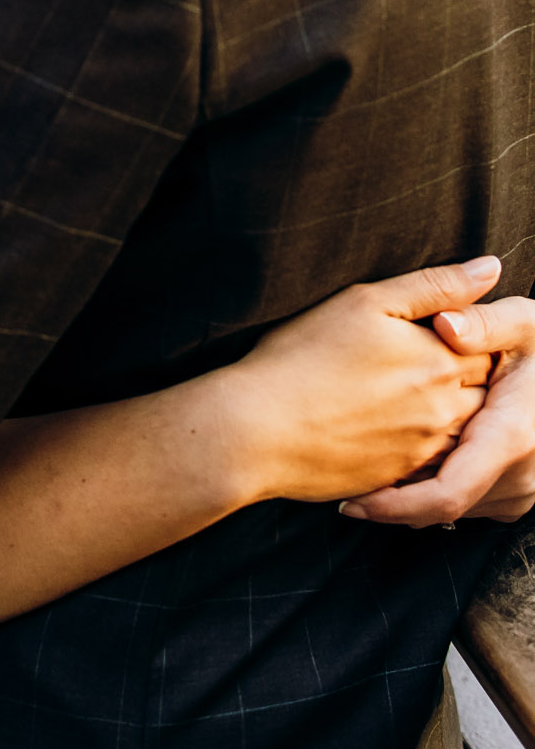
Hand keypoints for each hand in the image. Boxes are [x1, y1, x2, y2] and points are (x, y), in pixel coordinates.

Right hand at [221, 257, 500, 505]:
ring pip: (462, 430)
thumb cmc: (302, 357)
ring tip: (400, 395)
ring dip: (446, 411)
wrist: (257, 430)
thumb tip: (491, 268)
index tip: (441, 330)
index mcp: (440, 360)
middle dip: (465, 375)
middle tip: (418, 361)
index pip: (487, 345)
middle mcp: (443, 409)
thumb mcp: (365, 302)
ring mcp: (423, 449)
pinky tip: (385, 427)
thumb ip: (434, 286)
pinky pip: (434, 464)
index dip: (470, 334)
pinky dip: (421, 444)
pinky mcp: (400, 480)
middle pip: (481, 391)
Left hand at [342, 292, 534, 526]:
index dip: (392, 506)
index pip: (444, 495)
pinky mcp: (514, 496)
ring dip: (409, 496)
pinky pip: (464, 503)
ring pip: (450, 511)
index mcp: (512, 438)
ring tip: (368, 469)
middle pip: (439, 508)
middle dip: (390, 500)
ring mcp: (520, 492)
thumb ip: (481, 322)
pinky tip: (404, 467)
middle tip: (344, 483)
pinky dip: (430, 491)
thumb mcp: (521, 322)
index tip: (350, 501)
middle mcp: (519, 476)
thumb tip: (445, 325)